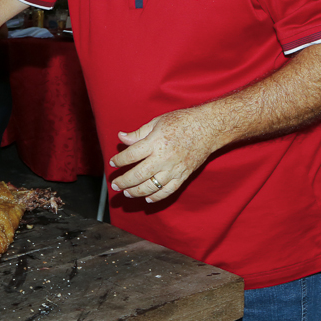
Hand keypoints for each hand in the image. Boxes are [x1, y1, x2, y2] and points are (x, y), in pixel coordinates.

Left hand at [109, 107, 226, 202]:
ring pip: (151, 186)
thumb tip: (121, 137)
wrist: (208, 128)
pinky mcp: (183, 176)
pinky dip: (157, 197)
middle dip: (124, 182)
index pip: (131, 155)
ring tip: (127, 193)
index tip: (112, 163)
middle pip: (138, 175)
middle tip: (115, 185)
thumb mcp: (157, 122)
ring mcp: (173, 169)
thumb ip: (138, 133)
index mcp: (154, 143)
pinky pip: (168, 191)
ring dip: (136, 192)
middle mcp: (163, 158)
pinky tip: (147, 199)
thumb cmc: (181, 122)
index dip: (119, 160)